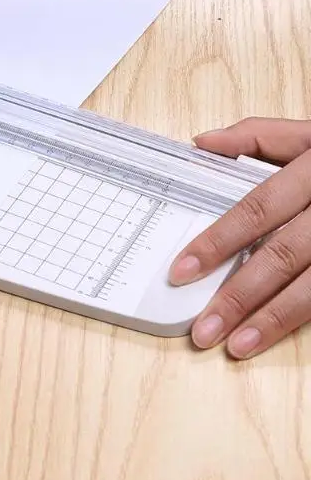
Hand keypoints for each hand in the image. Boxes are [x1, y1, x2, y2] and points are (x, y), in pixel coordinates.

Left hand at [168, 118, 310, 358]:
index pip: (257, 210)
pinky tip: (278, 337)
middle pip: (282, 256)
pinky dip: (308, 321)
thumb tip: (202, 144)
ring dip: (274, 320)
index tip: (181, 271)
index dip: (218, 242)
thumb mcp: (309, 134)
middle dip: (239, 295)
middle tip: (204, 328)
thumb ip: (256, 137)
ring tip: (237, 345)